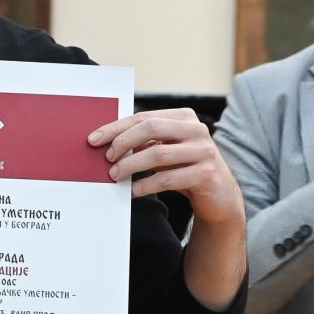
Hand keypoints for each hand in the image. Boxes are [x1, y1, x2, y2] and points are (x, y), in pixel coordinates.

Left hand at [89, 107, 247, 310]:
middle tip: (107, 159)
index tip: (94, 139)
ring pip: (158, 154)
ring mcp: (204, 151)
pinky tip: (133, 191)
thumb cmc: (186, 170)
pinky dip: (145, 185)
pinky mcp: (206, 174)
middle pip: (151, 128)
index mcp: (185, 117)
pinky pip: (167, 179)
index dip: (116, 128)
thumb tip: (108, 142)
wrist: (219, 196)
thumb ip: (146, 142)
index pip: (144, 117)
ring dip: (131, 166)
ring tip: (115, 175)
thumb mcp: (168, 150)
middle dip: (123, 142)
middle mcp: (197, 130)